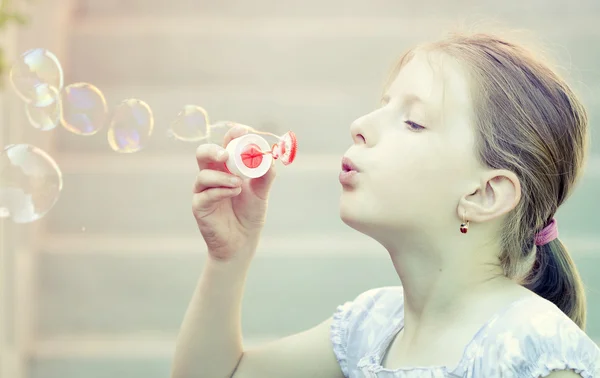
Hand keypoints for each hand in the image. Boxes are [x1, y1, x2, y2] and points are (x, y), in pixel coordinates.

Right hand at [192, 125, 276, 260]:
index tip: (242, 131)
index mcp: (227, 167)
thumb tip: (269, 157)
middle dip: (213, 150)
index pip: (226, 144)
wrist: (242, 241)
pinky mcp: (199, 205)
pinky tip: (232, 193)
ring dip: (222, 177)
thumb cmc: (250, 213)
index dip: (232, 135)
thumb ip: (266, 174)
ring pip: (203, 174)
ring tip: (238, 185)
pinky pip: (205, 194)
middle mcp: (213, 175)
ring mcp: (204, 190)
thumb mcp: (262, 192)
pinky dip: (220, 191)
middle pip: (204, 153)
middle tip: (225, 155)